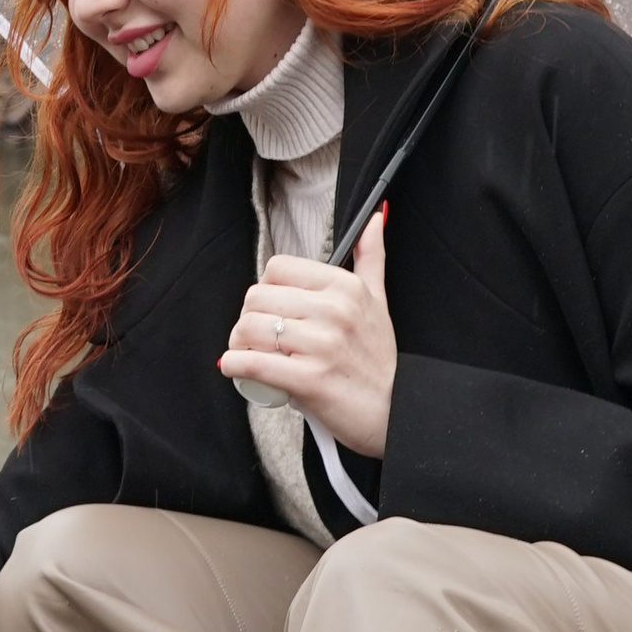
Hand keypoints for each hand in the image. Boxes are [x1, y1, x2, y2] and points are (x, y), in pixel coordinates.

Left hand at [219, 212, 395, 459]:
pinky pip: (253, 363)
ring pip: (249, 328)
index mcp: (345, 286)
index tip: (271, 310)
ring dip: (238, 343)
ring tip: (248, 353)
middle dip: (248, 318)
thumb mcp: (380, 301)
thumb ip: (371, 257)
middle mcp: (334, 310)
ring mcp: (322, 345)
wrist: (396, 413)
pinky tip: (235, 368)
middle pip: (257, 298)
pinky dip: (234, 366)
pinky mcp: (310, 380)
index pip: (276, 269)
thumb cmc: (380, 359)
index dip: (265, 290)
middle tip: (257, 337)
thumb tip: (377, 217)